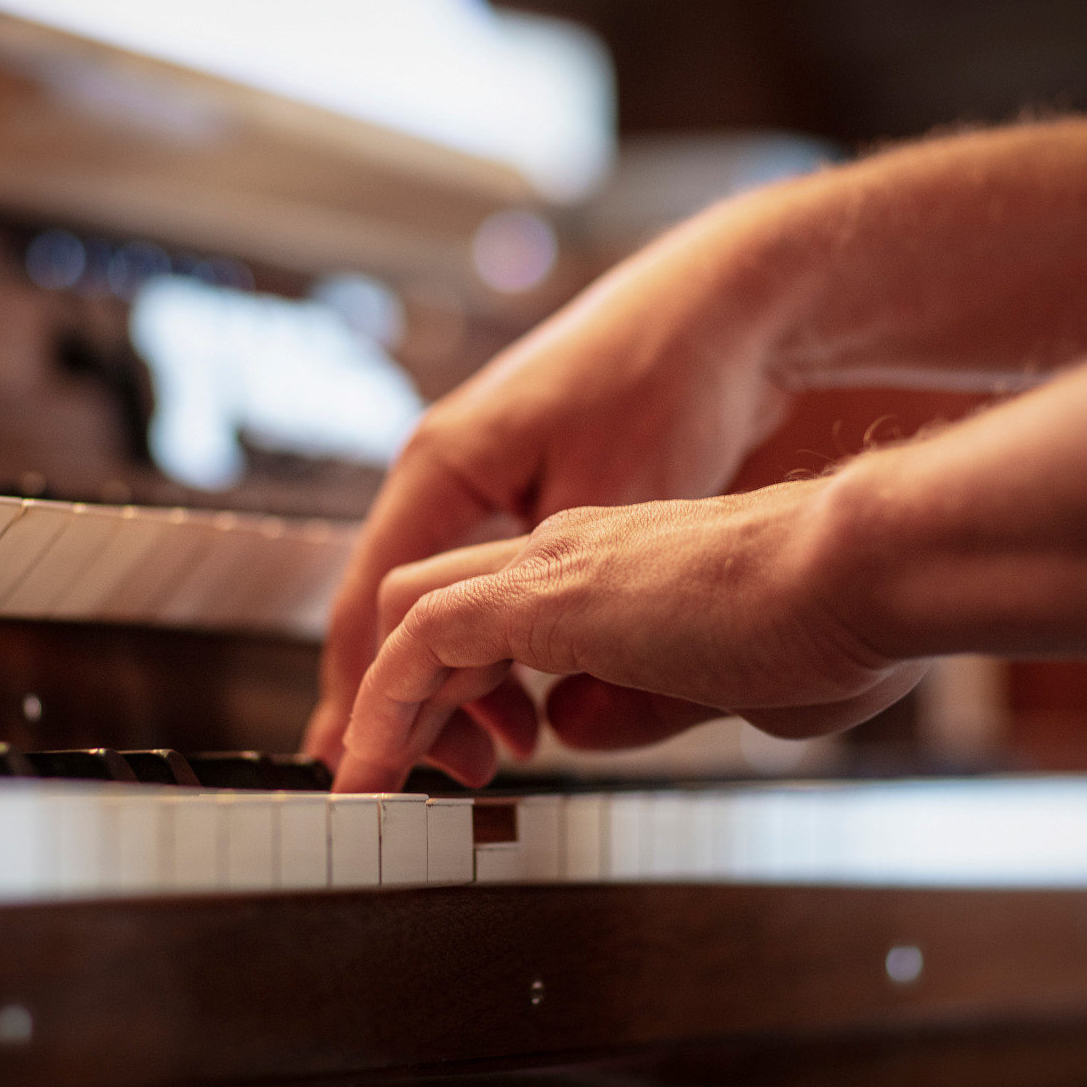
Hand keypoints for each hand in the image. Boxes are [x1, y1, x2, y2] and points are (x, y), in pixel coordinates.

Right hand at [305, 195, 807, 773]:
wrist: (725, 306)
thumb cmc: (667, 379)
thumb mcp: (614, 511)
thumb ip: (573, 617)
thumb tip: (559, 727)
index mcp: (441, 470)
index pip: (373, 608)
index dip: (365, 701)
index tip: (360, 772)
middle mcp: (444, 472)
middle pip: (392, 611)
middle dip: (407, 705)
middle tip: (434, 781)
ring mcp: (483, 478)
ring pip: (442, 602)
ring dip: (461, 680)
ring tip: (503, 750)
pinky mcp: (527, 485)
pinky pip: (485, 585)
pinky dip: (497, 645)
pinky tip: (536, 694)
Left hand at [330, 483, 928, 792]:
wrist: (864, 570)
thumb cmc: (839, 627)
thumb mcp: (726, 690)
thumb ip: (638, 705)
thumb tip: (571, 730)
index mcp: (621, 572)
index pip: (507, 617)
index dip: (467, 689)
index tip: (460, 757)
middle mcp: (574, 553)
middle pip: (440, 606)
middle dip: (403, 693)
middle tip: (387, 774)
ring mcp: (554, 564)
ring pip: (413, 616)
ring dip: (380, 704)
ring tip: (362, 786)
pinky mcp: (542, 592)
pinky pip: (419, 642)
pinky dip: (384, 705)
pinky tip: (374, 767)